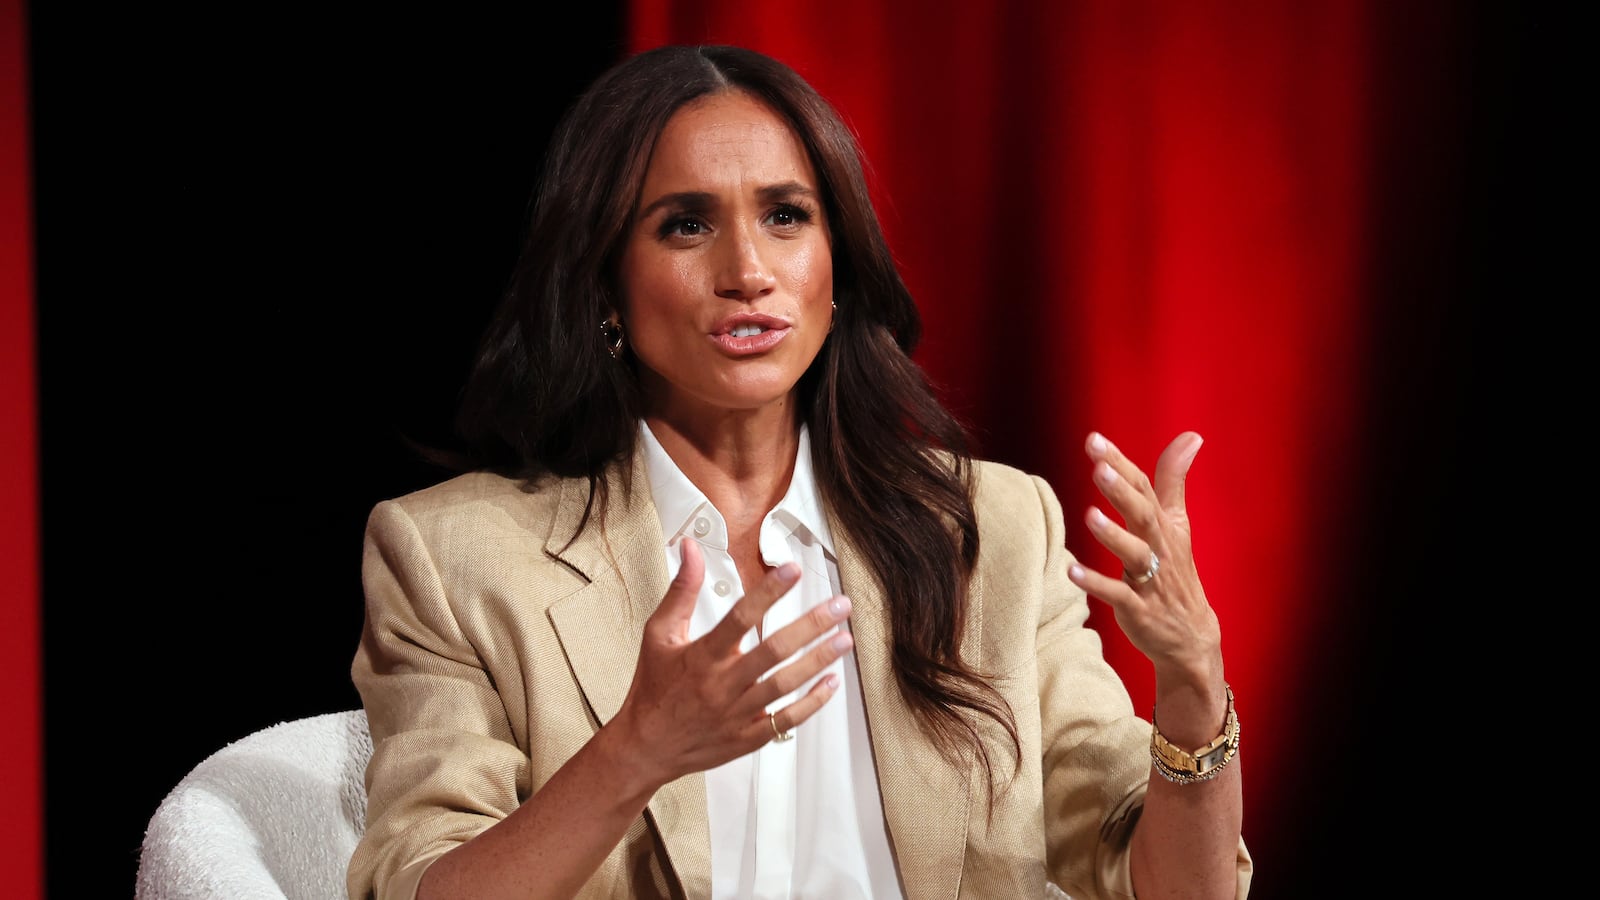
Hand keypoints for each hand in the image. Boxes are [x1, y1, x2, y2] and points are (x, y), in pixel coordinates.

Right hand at [608, 539, 853, 786]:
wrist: (645, 746)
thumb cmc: (653, 688)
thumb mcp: (659, 634)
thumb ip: (682, 591)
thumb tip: (691, 548)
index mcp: (701, 656)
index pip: (740, 617)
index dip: (768, 592)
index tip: (793, 570)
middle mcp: (721, 684)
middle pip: (773, 650)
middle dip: (810, 625)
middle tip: (839, 606)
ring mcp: (736, 713)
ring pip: (785, 684)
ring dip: (818, 661)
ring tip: (844, 639)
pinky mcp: (747, 737)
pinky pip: (786, 720)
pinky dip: (812, 703)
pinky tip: (831, 683)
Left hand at [1066, 431, 1221, 687]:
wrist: (1190, 634)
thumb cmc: (1175, 570)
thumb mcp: (1177, 524)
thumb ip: (1173, 480)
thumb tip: (1191, 436)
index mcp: (1164, 524)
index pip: (1144, 488)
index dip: (1120, 464)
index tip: (1094, 440)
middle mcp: (1159, 547)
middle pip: (1142, 514)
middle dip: (1121, 490)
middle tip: (1098, 467)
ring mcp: (1151, 579)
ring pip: (1134, 554)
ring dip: (1113, 535)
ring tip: (1088, 515)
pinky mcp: (1139, 608)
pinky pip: (1118, 595)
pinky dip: (1096, 584)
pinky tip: (1070, 571)